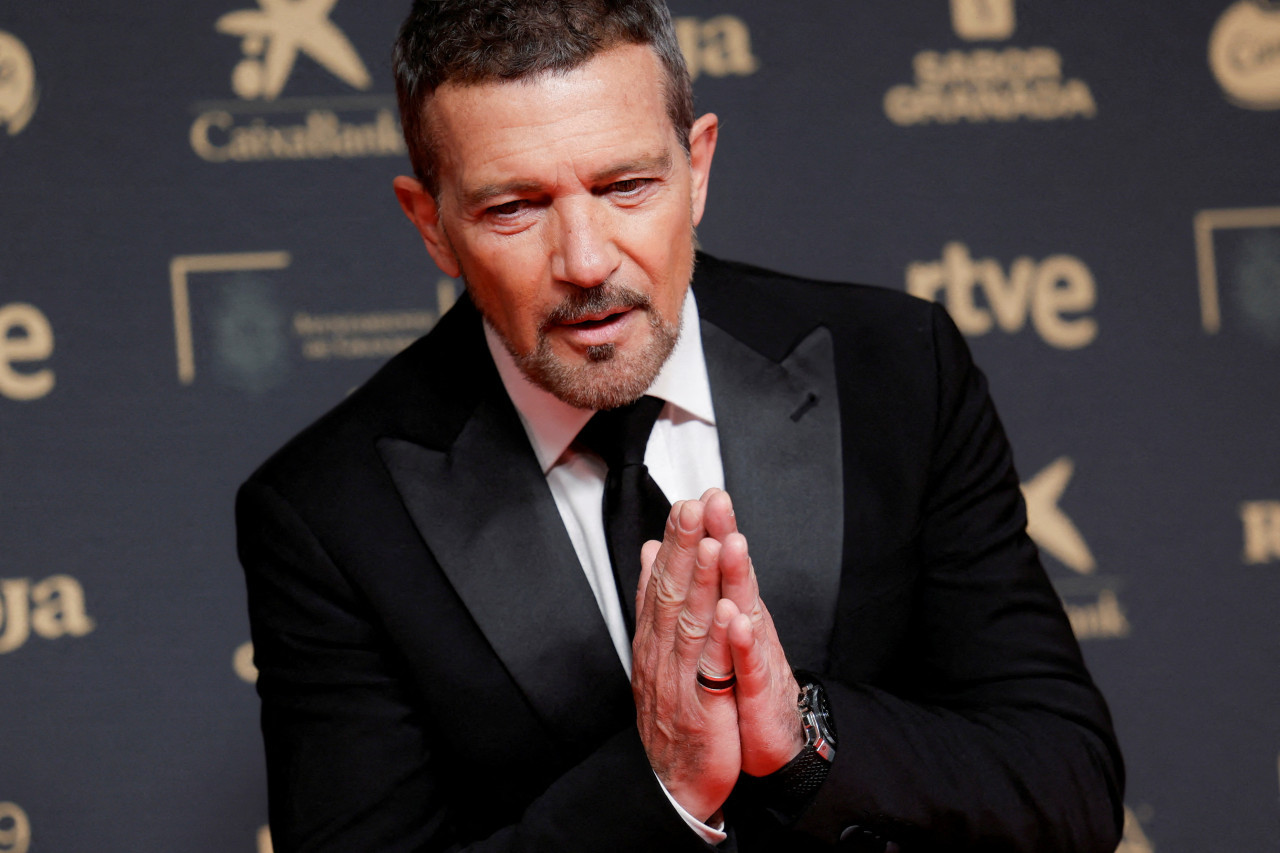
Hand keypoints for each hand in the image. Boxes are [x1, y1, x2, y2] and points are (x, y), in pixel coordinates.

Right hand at [632, 500, 740, 820]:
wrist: (677, 783)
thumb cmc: (675, 712)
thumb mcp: (661, 652)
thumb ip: (657, 602)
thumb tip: (653, 550)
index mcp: (656, 640)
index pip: (664, 581)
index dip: (676, 542)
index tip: (687, 503)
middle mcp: (663, 657)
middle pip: (673, 594)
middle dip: (684, 550)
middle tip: (693, 507)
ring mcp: (680, 684)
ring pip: (690, 625)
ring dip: (701, 584)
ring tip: (712, 544)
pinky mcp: (703, 713)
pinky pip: (713, 672)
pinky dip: (720, 642)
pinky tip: (729, 613)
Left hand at [701, 489, 804, 777]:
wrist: (770, 744)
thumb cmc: (741, 686)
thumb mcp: (715, 636)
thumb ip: (697, 593)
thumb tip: (669, 553)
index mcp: (727, 614)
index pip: (713, 566)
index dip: (704, 532)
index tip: (696, 495)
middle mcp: (744, 627)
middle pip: (732, 576)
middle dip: (721, 536)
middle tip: (715, 500)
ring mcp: (752, 658)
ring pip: (744, 611)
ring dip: (735, 578)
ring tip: (728, 543)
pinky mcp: (757, 693)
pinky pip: (748, 667)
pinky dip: (742, 644)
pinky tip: (737, 620)